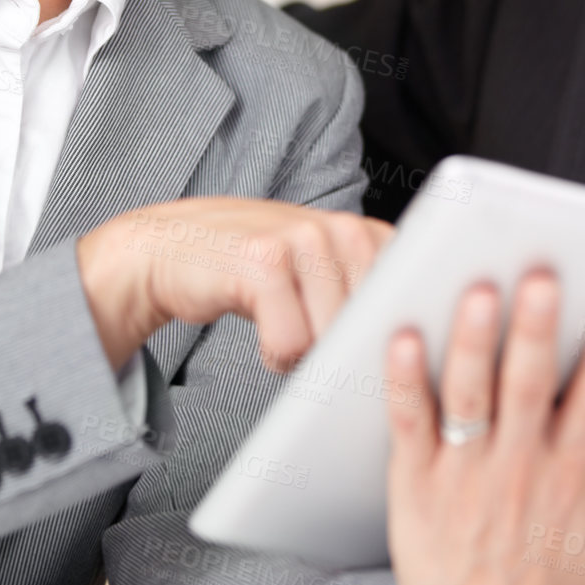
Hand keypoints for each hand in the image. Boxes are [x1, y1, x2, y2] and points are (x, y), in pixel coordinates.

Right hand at [77, 198, 391, 373]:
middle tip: (312, 340)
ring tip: (284, 328)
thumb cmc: (256, 271)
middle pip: (372, 329)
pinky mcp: (265, 261)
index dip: (392, 339)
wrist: (173, 248)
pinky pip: (289, 344)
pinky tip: (261, 330)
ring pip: (332, 340)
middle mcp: (343, 228)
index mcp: (367, 234)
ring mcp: (304, 241)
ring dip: (306, 356)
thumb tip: (411, 353)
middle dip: (345, 353)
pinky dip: (274, 355)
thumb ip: (365, 293)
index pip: (410, 302)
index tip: (378, 354)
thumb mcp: (321, 272)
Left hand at [319, 271, 584, 584]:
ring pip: (469, 396)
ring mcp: (464, 472)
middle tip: (542, 279)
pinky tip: (402, 339)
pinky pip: (410, 422)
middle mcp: (518, 467)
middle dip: (536, 332)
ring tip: (479, 295)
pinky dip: (405, 381)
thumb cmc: (547, 576)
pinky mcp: (415, 477)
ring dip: (473, 345)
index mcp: (570, 472)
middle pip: (528, 388)